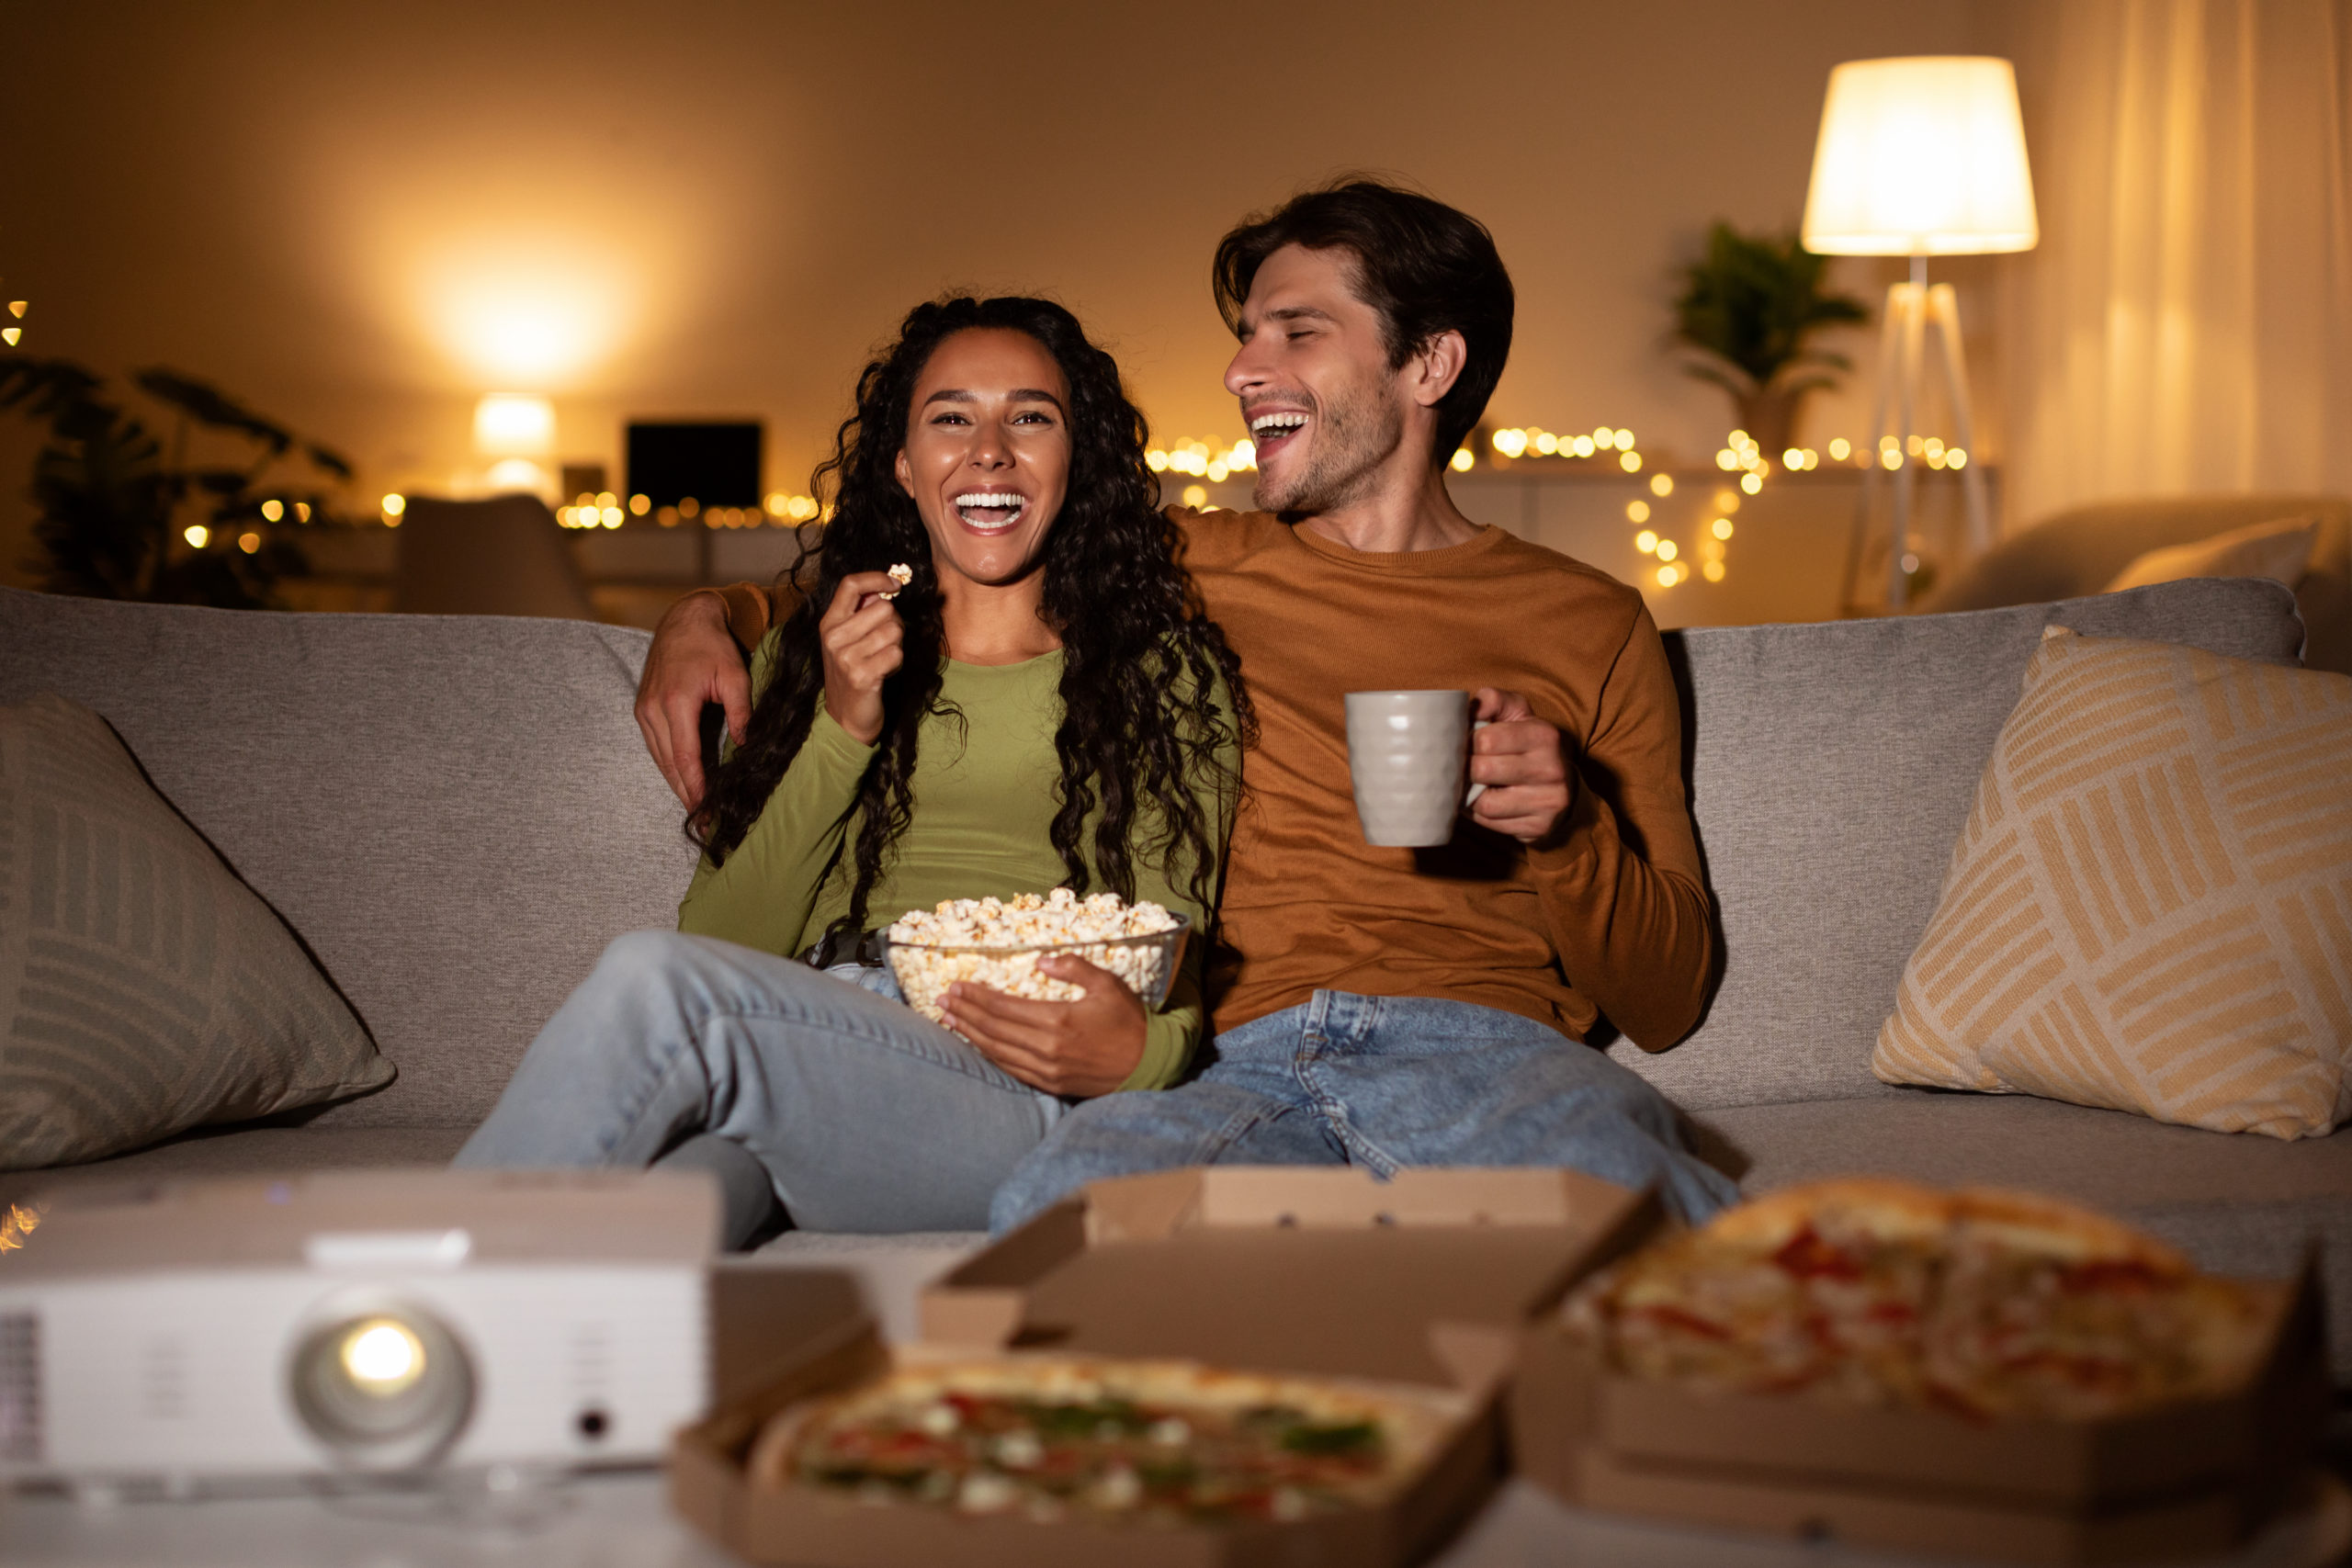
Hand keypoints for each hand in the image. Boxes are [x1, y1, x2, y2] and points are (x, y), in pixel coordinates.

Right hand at [636, 591, 752, 810]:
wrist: (683, 620)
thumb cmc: (712, 646)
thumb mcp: (734, 675)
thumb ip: (741, 712)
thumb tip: (746, 747)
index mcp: (676, 702)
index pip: (686, 756)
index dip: (696, 787)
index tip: (706, 811)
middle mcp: (653, 709)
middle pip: (670, 764)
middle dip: (686, 795)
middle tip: (702, 823)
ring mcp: (644, 710)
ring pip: (660, 759)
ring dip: (676, 785)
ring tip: (694, 810)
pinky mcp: (643, 710)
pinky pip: (656, 747)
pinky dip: (669, 767)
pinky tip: (683, 783)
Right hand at [819, 572, 907, 744]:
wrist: (846, 718)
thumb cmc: (853, 673)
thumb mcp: (847, 640)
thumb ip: (861, 614)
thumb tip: (885, 590)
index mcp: (829, 623)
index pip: (850, 584)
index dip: (876, 578)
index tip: (895, 584)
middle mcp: (833, 637)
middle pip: (883, 607)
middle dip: (894, 623)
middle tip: (884, 642)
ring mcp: (846, 657)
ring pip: (894, 630)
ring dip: (897, 644)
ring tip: (882, 658)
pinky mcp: (862, 675)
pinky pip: (897, 653)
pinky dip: (897, 662)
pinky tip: (885, 672)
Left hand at [939, 955, 1146, 1097]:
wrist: (1149, 1065)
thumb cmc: (1130, 1021)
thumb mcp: (1108, 985)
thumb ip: (1075, 968)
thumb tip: (1041, 961)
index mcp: (1059, 1020)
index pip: (1005, 1007)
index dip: (977, 996)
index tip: (956, 986)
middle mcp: (1047, 1048)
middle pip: (994, 1029)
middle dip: (965, 1013)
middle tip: (942, 1001)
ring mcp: (1047, 1070)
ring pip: (998, 1052)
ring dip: (971, 1035)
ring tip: (950, 1021)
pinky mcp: (1051, 1084)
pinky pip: (1012, 1069)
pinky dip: (990, 1056)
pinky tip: (978, 1045)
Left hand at [1468, 687, 1574, 843]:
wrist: (1563, 784)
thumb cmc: (1527, 743)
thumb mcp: (1516, 712)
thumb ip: (1492, 700)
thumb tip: (1469, 708)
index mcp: (1543, 734)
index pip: (1485, 740)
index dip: (1466, 743)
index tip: (1464, 744)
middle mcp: (1551, 768)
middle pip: (1482, 772)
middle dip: (1465, 769)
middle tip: (1462, 766)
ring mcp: (1548, 801)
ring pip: (1484, 804)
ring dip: (1469, 795)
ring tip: (1471, 784)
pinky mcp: (1540, 826)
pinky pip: (1492, 824)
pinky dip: (1479, 814)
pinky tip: (1483, 800)